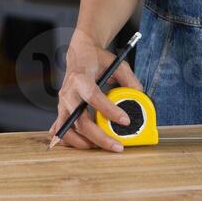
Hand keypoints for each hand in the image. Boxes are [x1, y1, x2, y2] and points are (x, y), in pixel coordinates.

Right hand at [47, 30, 142, 151]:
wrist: (79, 54)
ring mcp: (62, 103)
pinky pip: (61, 129)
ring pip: (68, 129)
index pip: (93, 97)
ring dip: (84, 142)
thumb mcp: (116, 64)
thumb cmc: (96, 59)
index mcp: (81, 78)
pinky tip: (83, 145)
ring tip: (102, 147)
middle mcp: (69, 93)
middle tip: (117, 146)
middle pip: (80, 121)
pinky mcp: (61, 110)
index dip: (109, 110)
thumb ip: (129, 79)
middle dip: (99, 137)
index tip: (125, 121)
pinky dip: (69, 140)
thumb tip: (140, 95)